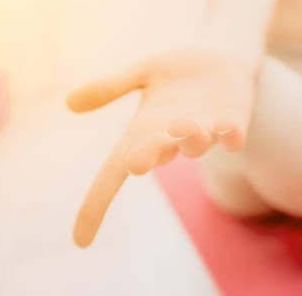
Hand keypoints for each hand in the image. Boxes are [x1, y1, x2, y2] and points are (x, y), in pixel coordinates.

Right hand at [68, 48, 257, 246]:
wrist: (223, 60)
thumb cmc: (179, 74)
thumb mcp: (143, 73)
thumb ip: (110, 87)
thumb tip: (69, 103)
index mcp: (145, 129)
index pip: (113, 170)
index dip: (96, 203)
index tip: (81, 240)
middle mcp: (172, 136)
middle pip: (155, 154)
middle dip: (146, 157)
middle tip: (136, 162)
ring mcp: (204, 130)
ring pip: (194, 144)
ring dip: (188, 139)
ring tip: (180, 128)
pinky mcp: (233, 119)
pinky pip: (232, 134)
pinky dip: (229, 134)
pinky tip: (227, 129)